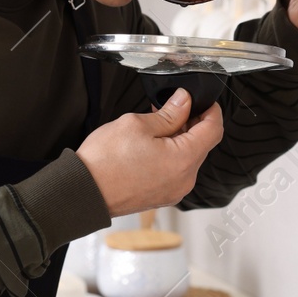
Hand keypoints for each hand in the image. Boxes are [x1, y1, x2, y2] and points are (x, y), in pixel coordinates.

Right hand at [75, 89, 222, 215]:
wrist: (83, 193)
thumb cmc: (104, 162)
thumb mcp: (137, 124)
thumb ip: (169, 113)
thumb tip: (185, 101)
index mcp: (183, 160)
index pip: (214, 130)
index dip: (211, 110)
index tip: (203, 100)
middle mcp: (184, 180)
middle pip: (202, 145)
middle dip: (191, 123)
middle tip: (172, 107)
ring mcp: (174, 191)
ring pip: (189, 158)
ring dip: (180, 139)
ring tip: (156, 124)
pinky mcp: (162, 196)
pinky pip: (176, 171)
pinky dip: (171, 155)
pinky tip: (152, 144)